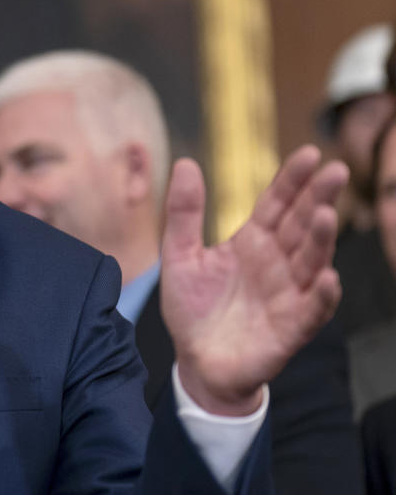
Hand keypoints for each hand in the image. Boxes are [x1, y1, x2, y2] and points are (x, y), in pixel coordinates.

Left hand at [160, 145, 347, 414]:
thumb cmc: (193, 308)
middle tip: (336, 171)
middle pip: (301, 225)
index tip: (310, 153)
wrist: (196, 362)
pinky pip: (312, 310)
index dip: (292, 180)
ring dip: (320, 239)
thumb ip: (184, 212)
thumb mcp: (179, 254)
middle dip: (318, 198)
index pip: (277, 204)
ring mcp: (287, 294)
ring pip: (311, 262)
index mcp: (252, 242)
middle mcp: (277, 263)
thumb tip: (184, 162)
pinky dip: (322, 295)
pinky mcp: (290, 328)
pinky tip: (327, 277)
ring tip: (326, 214)